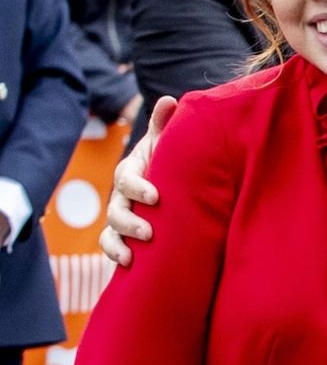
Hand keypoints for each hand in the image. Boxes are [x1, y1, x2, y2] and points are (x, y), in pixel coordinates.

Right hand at [103, 93, 170, 265]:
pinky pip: (111, 245)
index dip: (137, 187)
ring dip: (120, 241)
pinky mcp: (126, 236)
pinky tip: (127, 264)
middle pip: (116, 208)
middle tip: (148, 232)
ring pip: (112, 229)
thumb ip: (166, 126)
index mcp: (133, 171)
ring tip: (133, 254)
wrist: (177, 188)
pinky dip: (114, 254)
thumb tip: (170, 100)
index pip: (127, 178)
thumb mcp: (169, 145)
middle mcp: (123, 195)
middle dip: (129, 221)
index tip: (155, 197)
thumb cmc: (172, 164)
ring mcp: (122, 216)